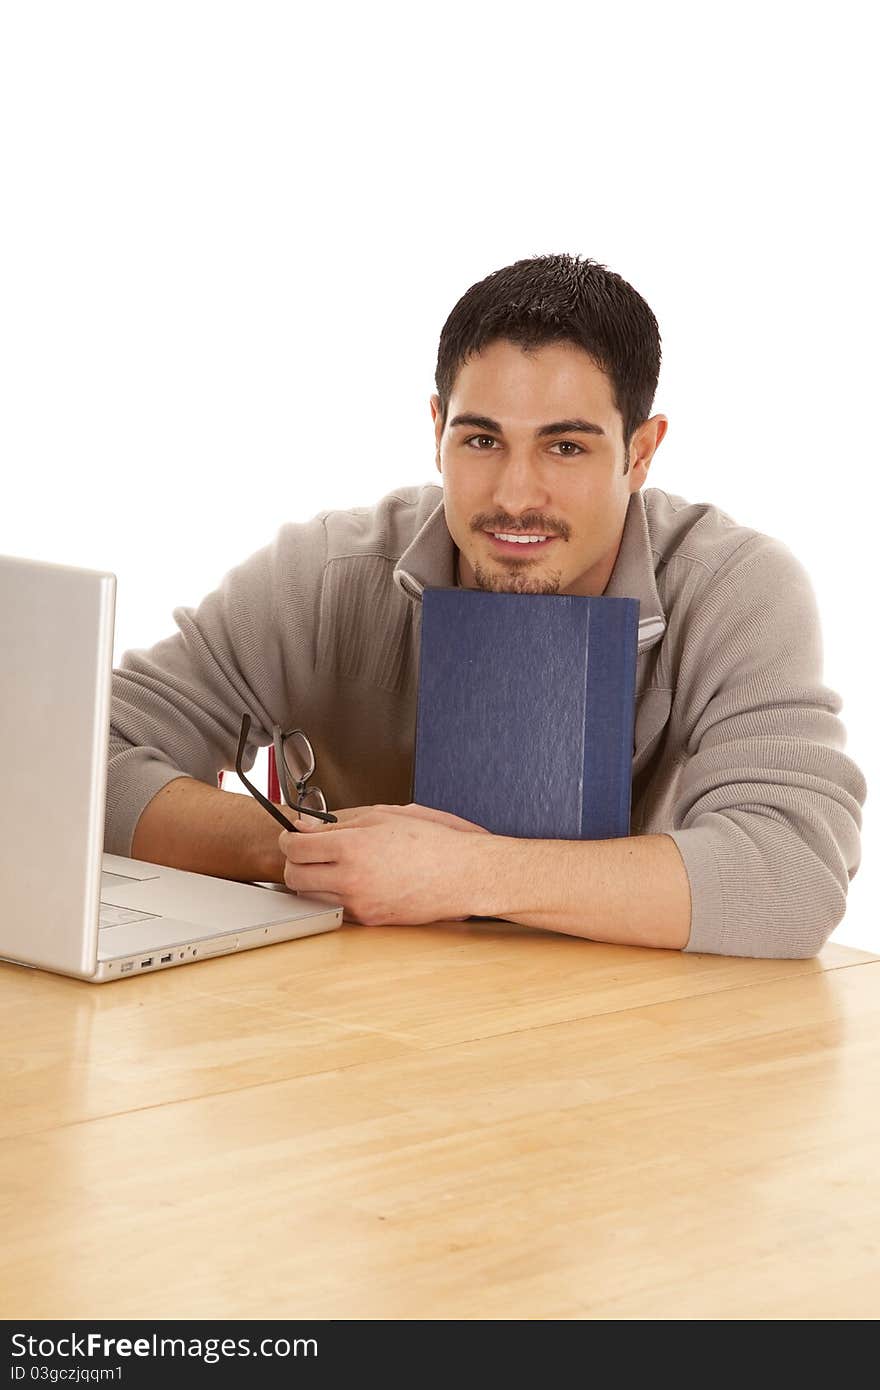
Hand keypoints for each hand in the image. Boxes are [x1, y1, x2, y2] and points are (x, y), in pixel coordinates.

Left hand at [278, 802, 491, 925]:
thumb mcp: (383, 816)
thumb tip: (307, 826)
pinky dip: (333, 895)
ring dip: (310, 881)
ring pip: (310, 897)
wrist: (462, 874)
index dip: (288, 838)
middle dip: (293, 862)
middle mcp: (352, 879)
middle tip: (305, 851)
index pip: (296, 847)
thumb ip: (340, 821)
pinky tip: (348, 880)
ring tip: (327, 866)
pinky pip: (335, 909)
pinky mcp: (369, 920)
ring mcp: (359, 904)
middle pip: (294, 876)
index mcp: (353, 847)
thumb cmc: (430, 841)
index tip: (292, 836)